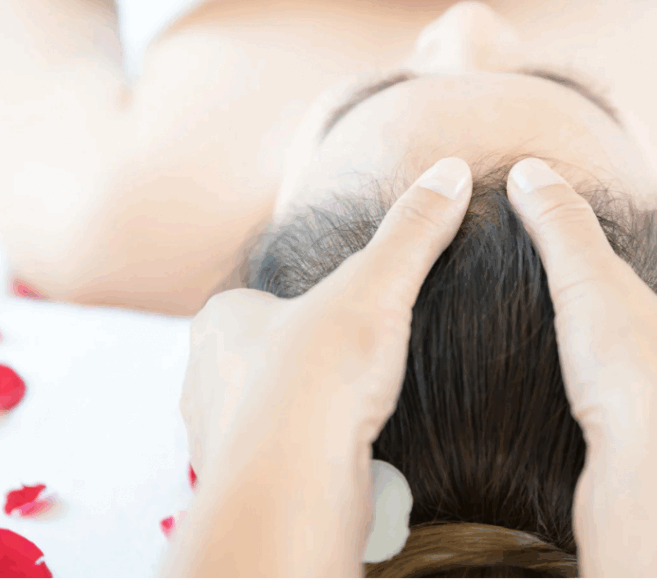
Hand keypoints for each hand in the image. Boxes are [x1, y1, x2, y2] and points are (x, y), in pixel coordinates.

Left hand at [179, 157, 472, 480]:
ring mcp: (217, 437)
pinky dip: (310, 454)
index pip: (263, 300)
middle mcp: (204, 379)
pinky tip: (345, 453)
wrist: (292, 484)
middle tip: (354, 367)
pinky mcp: (240, 486)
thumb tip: (452, 170)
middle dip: (305, 362)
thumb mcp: (377, 285)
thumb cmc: (320, 376)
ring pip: (268, 412)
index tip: (347, 320)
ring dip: (307, 412)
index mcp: (220, 321)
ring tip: (353, 413)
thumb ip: (413, 230)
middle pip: (263, 357)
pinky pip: (280, 458)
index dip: (310, 307)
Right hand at [506, 158, 656, 493]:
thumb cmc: (638, 381)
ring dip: (642, 431)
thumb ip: (562, 227)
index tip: (602, 332)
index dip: (636, 324)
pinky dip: (636, 472)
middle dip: (644, 382)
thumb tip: (530, 170)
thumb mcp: (589, 283)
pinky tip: (604, 468)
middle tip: (595, 381)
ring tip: (597, 426)